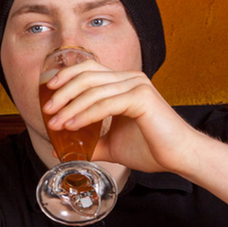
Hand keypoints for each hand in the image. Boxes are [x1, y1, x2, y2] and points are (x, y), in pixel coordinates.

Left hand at [40, 59, 200, 174]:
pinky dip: (84, 115)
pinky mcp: (142, 98)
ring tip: (54, 123)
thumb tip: (60, 150)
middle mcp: (130, 78)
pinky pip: (105, 104)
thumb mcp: (111, 145)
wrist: (180, 158)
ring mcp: (137, 85)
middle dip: (62, 92)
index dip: (66, 75)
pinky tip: (71, 125)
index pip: (89, 68)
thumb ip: (89, 143)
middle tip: (47, 110)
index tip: (48, 91)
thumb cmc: (151, 149)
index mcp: (124, 82)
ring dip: (69, 107)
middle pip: (87, 76)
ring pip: (93, 91)